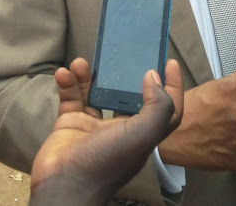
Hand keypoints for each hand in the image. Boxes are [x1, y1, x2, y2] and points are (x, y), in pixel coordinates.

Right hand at [29, 57, 182, 204]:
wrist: (64, 184)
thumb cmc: (106, 162)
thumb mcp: (142, 135)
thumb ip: (157, 106)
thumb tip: (153, 77)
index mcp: (142, 133)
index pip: (165, 108)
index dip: (172, 86)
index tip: (169, 62)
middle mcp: (119, 128)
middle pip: (126, 94)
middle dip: (123, 73)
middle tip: (121, 52)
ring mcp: (94, 126)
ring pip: (95, 91)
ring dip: (88, 75)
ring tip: (81, 62)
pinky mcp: (70, 123)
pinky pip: (71, 97)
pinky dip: (67, 83)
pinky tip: (64, 73)